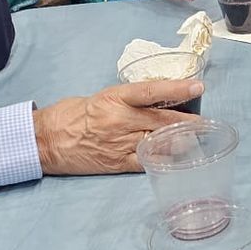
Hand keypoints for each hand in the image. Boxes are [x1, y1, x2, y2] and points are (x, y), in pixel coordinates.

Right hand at [31, 81, 205, 175]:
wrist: (44, 140)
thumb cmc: (69, 115)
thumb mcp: (99, 98)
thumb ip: (126, 101)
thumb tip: (153, 101)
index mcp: (114, 99)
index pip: (151, 91)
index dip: (177, 89)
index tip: (198, 86)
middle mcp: (120, 120)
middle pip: (162, 119)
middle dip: (187, 120)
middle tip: (206, 121)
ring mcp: (119, 143)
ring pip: (158, 141)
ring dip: (180, 140)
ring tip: (197, 139)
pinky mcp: (117, 163)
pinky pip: (147, 162)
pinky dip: (164, 160)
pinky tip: (178, 159)